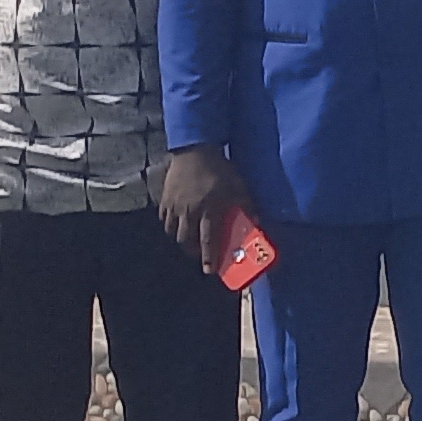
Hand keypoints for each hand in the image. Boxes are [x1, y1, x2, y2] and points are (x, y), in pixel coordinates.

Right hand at [157, 146, 246, 265]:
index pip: (208, 240)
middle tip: (200, 254)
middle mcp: (189, 211)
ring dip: (182, 239)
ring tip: (190, 240)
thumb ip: (247, 207)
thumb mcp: (239, 187)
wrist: (194, 151)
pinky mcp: (165, 199)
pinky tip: (179, 224)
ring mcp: (175, 205)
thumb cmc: (220, 170)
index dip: (209, 257)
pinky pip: (165, 219)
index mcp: (209, 210)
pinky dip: (171, 225)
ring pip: (173, 232)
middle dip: (193, 251)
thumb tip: (256, 223)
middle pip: (186, 240)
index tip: (209, 270)